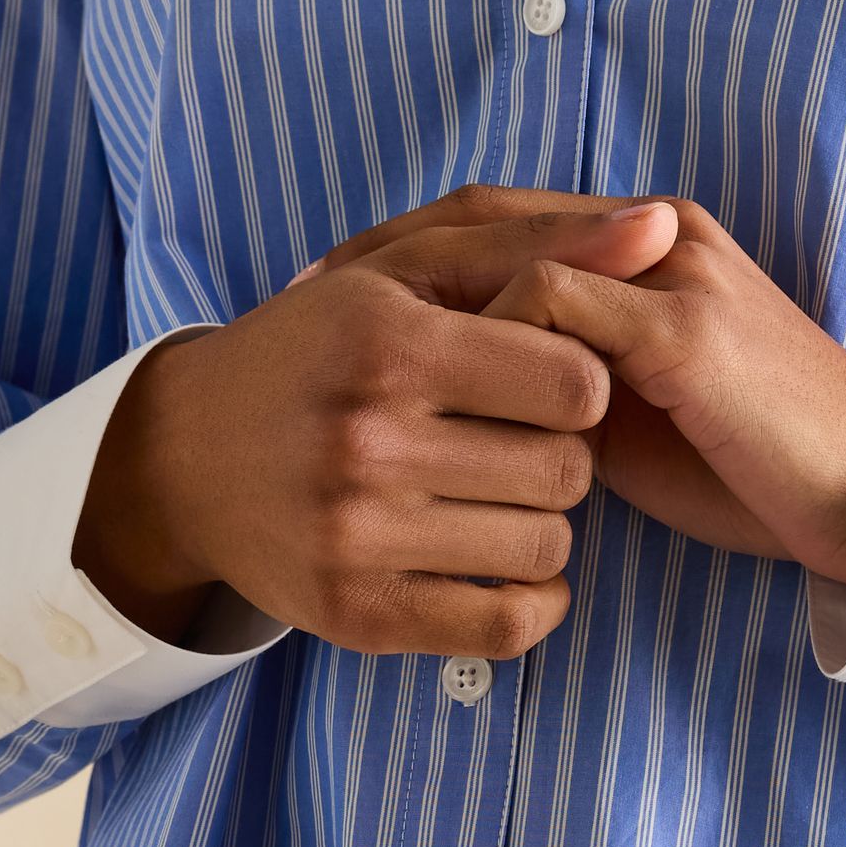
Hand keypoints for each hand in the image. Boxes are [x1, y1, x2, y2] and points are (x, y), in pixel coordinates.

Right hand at [72, 198, 680, 658]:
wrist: (182, 455)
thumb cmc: (320, 343)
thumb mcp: (412, 267)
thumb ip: (542, 244)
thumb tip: (663, 222)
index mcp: (392, 344)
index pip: (575, 383)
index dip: (583, 379)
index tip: (549, 377)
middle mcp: (369, 441)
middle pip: (568, 469)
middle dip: (565, 452)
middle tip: (520, 438)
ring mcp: (357, 536)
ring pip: (549, 547)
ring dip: (545, 521)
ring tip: (499, 490)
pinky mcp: (354, 615)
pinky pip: (506, 624)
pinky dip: (531, 599)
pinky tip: (504, 559)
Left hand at [313, 185, 845, 589]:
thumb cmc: (748, 458)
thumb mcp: (634, 407)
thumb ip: (560, 376)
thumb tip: (465, 392)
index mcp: (647, 243)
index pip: (499, 216)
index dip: (402, 250)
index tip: (316, 294)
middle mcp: (656, 235)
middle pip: (486, 215)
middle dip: (383, 257)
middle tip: (295, 300)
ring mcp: (671, 274)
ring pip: (511, 248)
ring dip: (417, 292)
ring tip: (335, 338)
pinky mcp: (682, 331)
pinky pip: (555, 306)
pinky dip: (484, 337)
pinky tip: (424, 381)